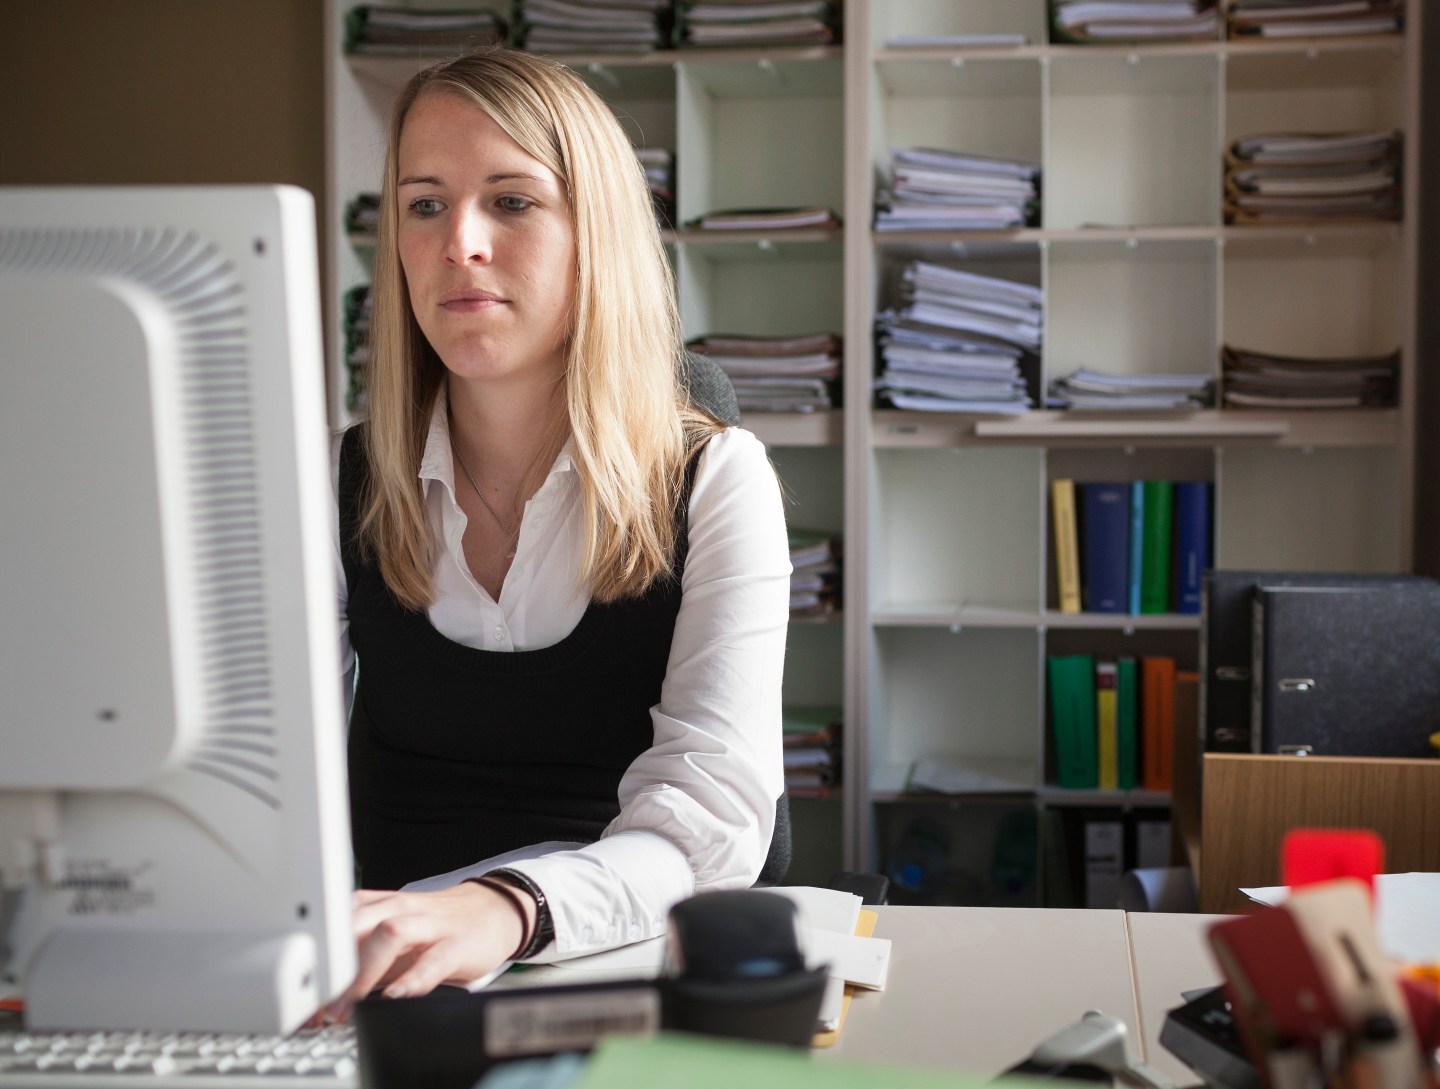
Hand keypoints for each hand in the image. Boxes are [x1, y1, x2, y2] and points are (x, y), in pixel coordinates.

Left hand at [326, 880, 534, 1019]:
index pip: (338, 923)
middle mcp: (402, 909)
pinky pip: (433, 959)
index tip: (302, 995)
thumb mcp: (397, 939)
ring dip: (363, 973)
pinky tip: (397, 997)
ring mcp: (431, 923)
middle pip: (356, 924)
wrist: (493, 911)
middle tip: (317, 1006)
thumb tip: (326, 997)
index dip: (315, 959)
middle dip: (331, 967)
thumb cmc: (440, 928)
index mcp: (382, 906)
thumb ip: (365, 961)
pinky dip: (412, 980)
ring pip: (390, 934)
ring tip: (348, 1007)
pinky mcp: (458, 943)